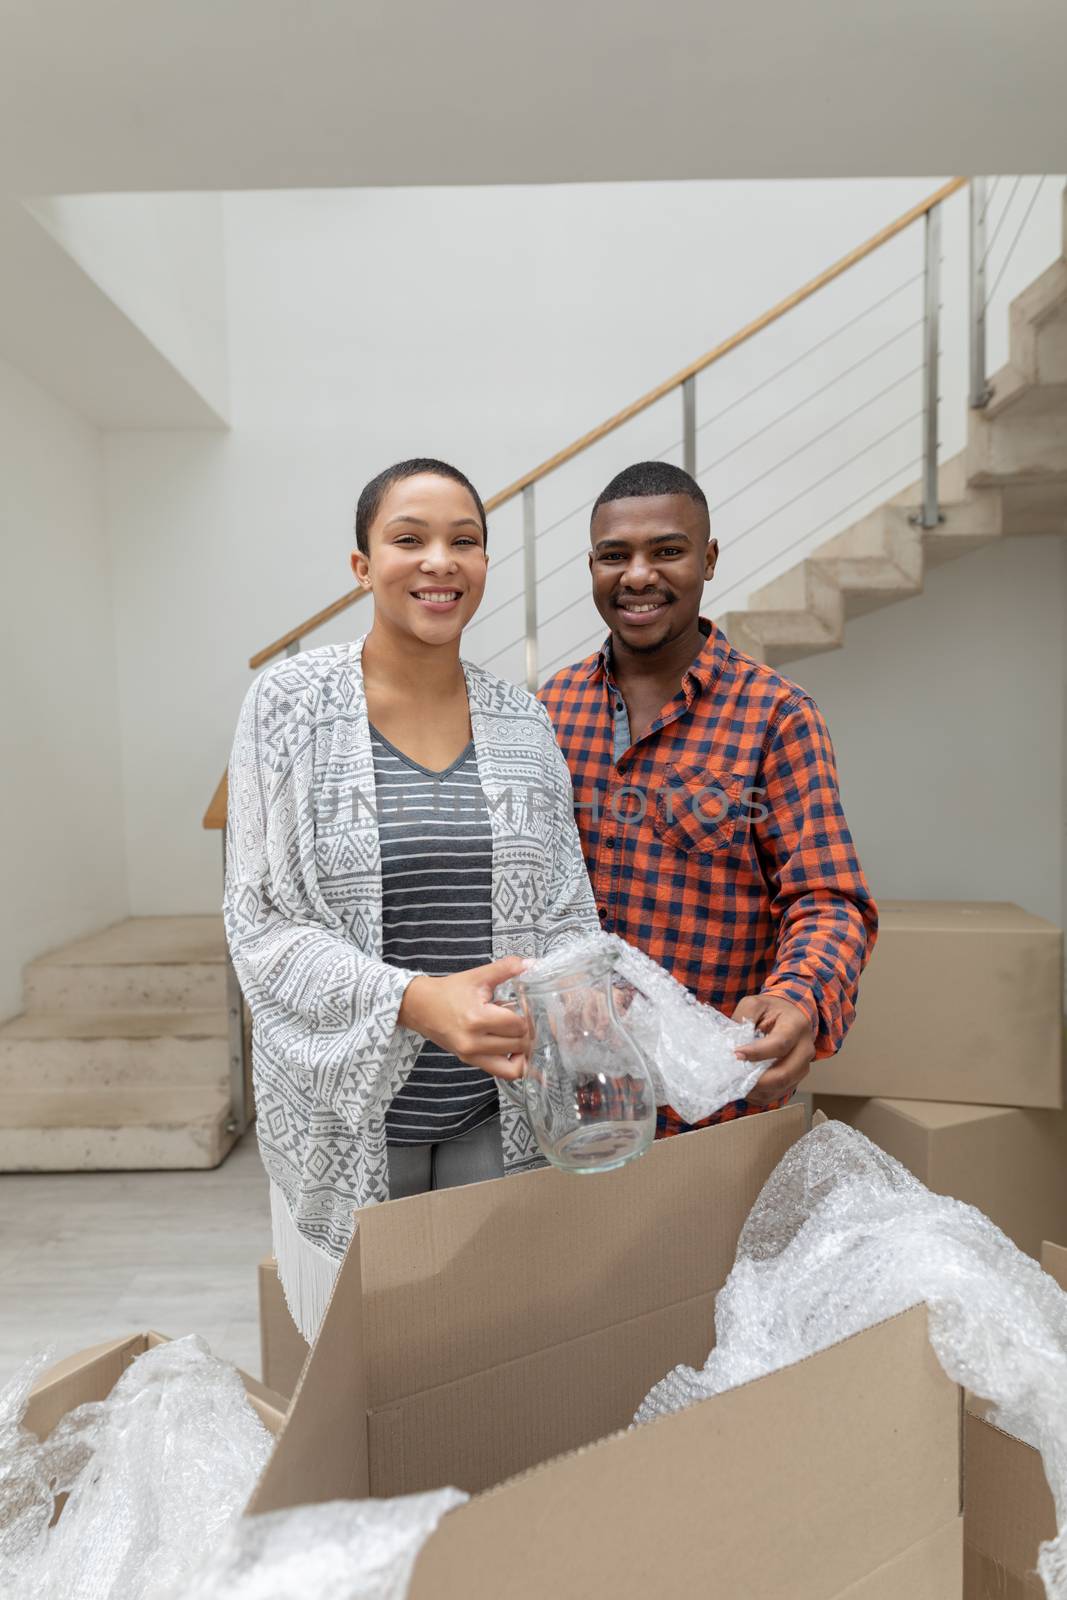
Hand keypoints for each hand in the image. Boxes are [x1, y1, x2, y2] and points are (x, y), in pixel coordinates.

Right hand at [397, 956, 532, 1079]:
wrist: (420, 1007)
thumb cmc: (448, 991)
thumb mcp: (477, 976)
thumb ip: (506, 968)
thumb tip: (531, 963)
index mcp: (477, 1018)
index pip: (518, 1025)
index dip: (528, 1015)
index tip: (525, 1007)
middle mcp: (474, 1042)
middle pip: (519, 1044)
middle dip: (527, 1031)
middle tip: (526, 1019)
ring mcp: (472, 1055)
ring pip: (515, 1064)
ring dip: (524, 1050)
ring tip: (521, 1035)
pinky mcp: (470, 1061)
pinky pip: (503, 1073)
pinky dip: (514, 1064)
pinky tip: (515, 1050)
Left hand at [731, 993, 816, 1106]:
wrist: (789, 1015)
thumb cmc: (771, 1010)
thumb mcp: (755, 1004)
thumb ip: (744, 1018)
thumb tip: (730, 1042)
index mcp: (796, 1026)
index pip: (779, 1044)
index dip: (757, 1053)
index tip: (736, 1055)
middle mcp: (805, 1049)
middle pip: (784, 1074)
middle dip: (757, 1080)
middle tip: (734, 1076)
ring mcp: (802, 1067)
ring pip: (781, 1088)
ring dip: (757, 1090)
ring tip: (737, 1082)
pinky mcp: (795, 1079)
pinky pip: (778, 1094)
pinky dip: (760, 1095)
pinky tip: (746, 1087)